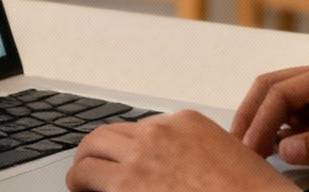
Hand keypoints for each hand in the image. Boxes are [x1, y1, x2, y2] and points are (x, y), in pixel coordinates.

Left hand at [67, 110, 291, 191]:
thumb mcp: (229, 156)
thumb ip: (198, 152)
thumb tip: (180, 170)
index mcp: (185, 123)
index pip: (142, 128)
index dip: (130, 147)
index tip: (126, 158)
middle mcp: (158, 135)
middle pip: (109, 134)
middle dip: (97, 150)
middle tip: (89, 165)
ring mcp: (139, 160)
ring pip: (92, 152)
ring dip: (82, 166)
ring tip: (79, 180)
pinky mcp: (126, 187)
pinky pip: (89, 180)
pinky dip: (81, 186)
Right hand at [232, 56, 308, 175]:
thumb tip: (283, 148)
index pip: (284, 91)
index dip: (259, 120)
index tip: (246, 150)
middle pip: (278, 86)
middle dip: (252, 114)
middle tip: (236, 147)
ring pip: (287, 100)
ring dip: (266, 122)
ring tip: (249, 151)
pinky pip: (305, 116)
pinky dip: (286, 131)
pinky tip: (277, 150)